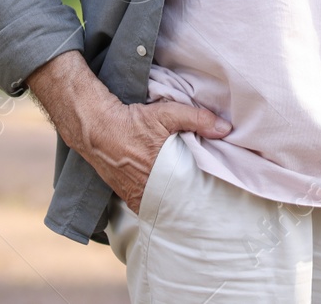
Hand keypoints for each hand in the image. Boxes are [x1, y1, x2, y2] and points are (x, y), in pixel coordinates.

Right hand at [26, 52, 230, 214]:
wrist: (96, 127)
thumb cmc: (131, 121)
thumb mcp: (166, 114)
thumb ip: (197, 119)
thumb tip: (225, 128)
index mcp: (159, 175)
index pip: (186, 196)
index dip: (198, 198)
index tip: (210, 199)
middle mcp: (144, 191)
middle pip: (173, 203)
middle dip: (186, 203)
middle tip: (202, 202)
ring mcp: (132, 195)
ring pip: (158, 205)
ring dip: (169, 202)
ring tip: (185, 200)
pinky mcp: (124, 194)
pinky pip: (144, 204)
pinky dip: (154, 201)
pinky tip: (163, 196)